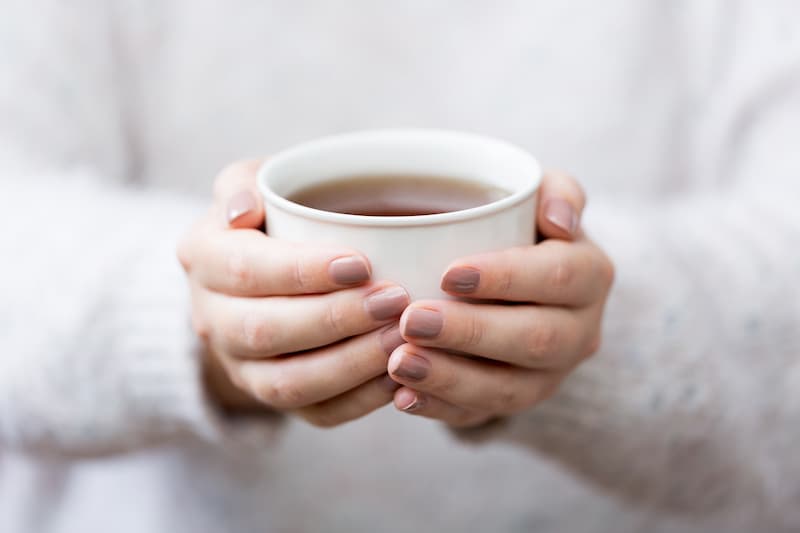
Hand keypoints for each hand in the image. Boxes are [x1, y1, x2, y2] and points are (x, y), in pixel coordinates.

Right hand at [177, 160, 409, 426]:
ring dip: (349, 365)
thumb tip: (242, 211)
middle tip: (394, 301)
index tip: (360, 263)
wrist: (262, 273)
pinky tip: (399, 378)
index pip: (244, 269)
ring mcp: (240, 366)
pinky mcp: (274, 396)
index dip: (301, 271)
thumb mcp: (252, 182)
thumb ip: (243, 184)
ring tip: (401, 339)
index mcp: (203, 257)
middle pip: (264, 331)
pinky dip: (359, 401)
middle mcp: (211, 318)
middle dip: (333, 319)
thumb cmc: (273, 216)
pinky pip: (315, 413)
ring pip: (287, 384)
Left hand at [387, 171, 613, 426]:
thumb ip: (556, 190)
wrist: (510, 283)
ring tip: (398, 363)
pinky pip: (480, 416)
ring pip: (509, 390)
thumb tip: (559, 220)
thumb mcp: (538, 195)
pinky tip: (403, 397)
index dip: (506, 277)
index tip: (447, 273)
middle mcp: (580, 332)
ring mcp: (549, 376)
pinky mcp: (514, 402)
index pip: (558, 277)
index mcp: (591, 275)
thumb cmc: (516, 227)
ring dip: (450, 379)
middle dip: (470, 332)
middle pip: (535, 340)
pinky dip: (439, 409)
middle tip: (410, 319)